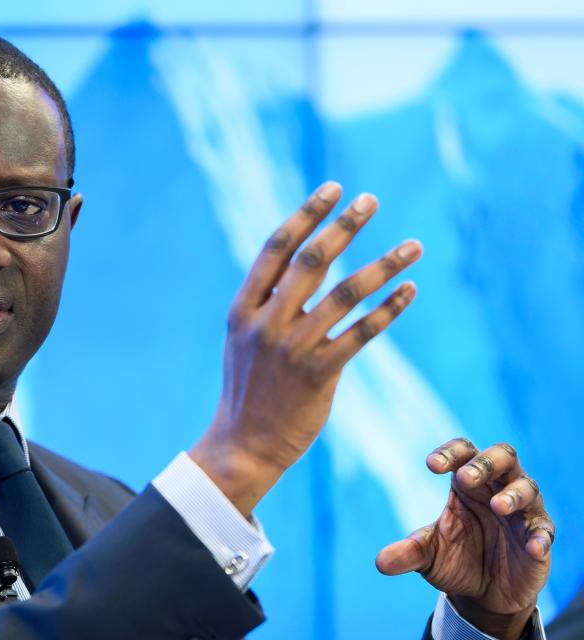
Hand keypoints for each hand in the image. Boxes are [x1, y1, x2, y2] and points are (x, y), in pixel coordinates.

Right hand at [189, 182, 421, 515]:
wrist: (243, 444)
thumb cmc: (247, 388)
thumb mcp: (243, 339)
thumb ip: (267, 302)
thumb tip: (304, 262)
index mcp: (242, 308)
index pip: (276, 249)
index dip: (306, 215)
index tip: (333, 189)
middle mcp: (266, 323)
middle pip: (311, 262)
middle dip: (344, 226)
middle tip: (371, 200)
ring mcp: (292, 348)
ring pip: (344, 294)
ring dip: (383, 265)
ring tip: (413, 245)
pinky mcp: (319, 374)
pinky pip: (361, 333)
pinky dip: (388, 309)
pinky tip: (410, 289)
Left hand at [376, 439, 553, 639]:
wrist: (484, 594)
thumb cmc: (456, 559)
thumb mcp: (428, 556)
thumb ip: (408, 553)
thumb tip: (380, 562)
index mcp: (467, 482)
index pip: (463, 452)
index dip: (450, 453)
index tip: (431, 466)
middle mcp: (497, 488)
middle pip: (502, 456)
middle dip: (485, 463)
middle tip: (465, 478)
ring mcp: (522, 512)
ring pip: (527, 487)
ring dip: (514, 494)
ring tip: (498, 506)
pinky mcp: (538, 538)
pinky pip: (544, 531)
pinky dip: (539, 537)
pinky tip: (531, 547)